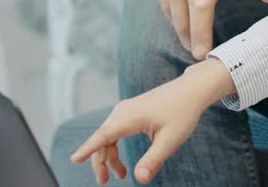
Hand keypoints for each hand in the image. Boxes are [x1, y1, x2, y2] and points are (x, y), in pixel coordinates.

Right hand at [70, 61, 234, 183]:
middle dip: (100, 161)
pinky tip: (120, 159)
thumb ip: (153, 160)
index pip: (103, 136)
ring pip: (108, 136)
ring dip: (109, 156)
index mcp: (130, 117)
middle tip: (104, 182)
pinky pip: (115, 131)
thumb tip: (140, 179)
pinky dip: (115, 146)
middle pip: (102, 139)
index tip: (74, 159)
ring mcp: (125, 110)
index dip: (88, 149)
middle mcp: (123, 111)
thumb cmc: (183, 111)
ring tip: (120, 175)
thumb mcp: (170, 140)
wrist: (192, 89)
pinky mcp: (130, 111)